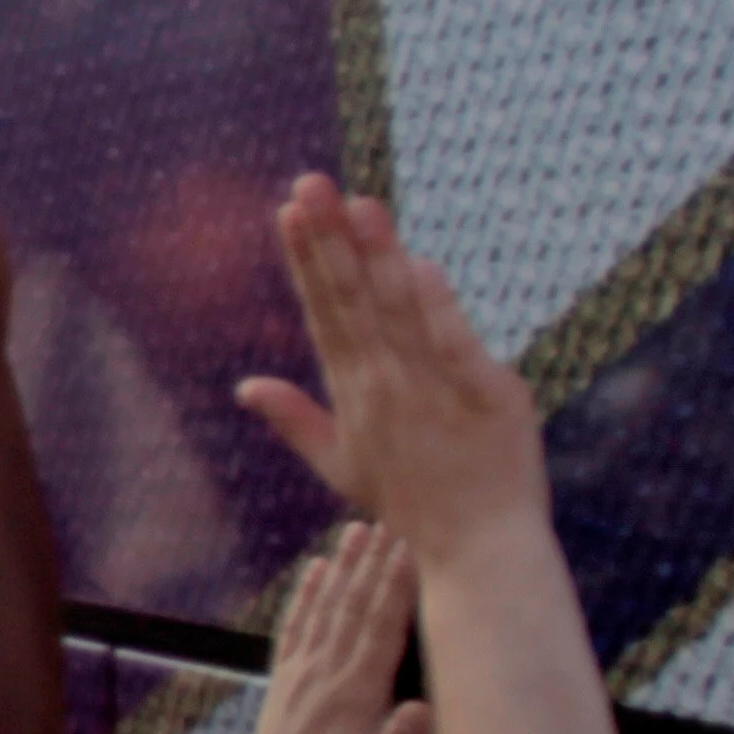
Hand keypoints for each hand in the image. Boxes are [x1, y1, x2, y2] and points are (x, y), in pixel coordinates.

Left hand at [212, 520, 430, 733]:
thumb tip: (422, 710)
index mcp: (355, 695)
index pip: (380, 629)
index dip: (397, 587)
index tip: (411, 547)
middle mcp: (326, 675)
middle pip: (353, 607)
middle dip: (374, 562)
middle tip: (389, 517)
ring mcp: (302, 674)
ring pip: (326, 609)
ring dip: (343, 567)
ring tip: (355, 528)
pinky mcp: (287, 680)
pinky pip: (297, 627)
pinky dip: (306, 596)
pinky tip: (314, 570)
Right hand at [229, 178, 545, 559]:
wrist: (478, 549)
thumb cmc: (411, 506)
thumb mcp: (341, 466)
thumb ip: (295, 420)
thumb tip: (246, 385)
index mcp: (353, 394)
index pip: (324, 313)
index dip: (306, 260)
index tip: (287, 210)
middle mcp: (386, 386)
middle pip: (352, 300)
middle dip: (329, 239)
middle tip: (309, 184)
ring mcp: (435, 390)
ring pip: (399, 312)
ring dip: (377, 256)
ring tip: (359, 204)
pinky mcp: (488, 396)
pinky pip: (456, 346)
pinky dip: (438, 308)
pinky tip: (419, 264)